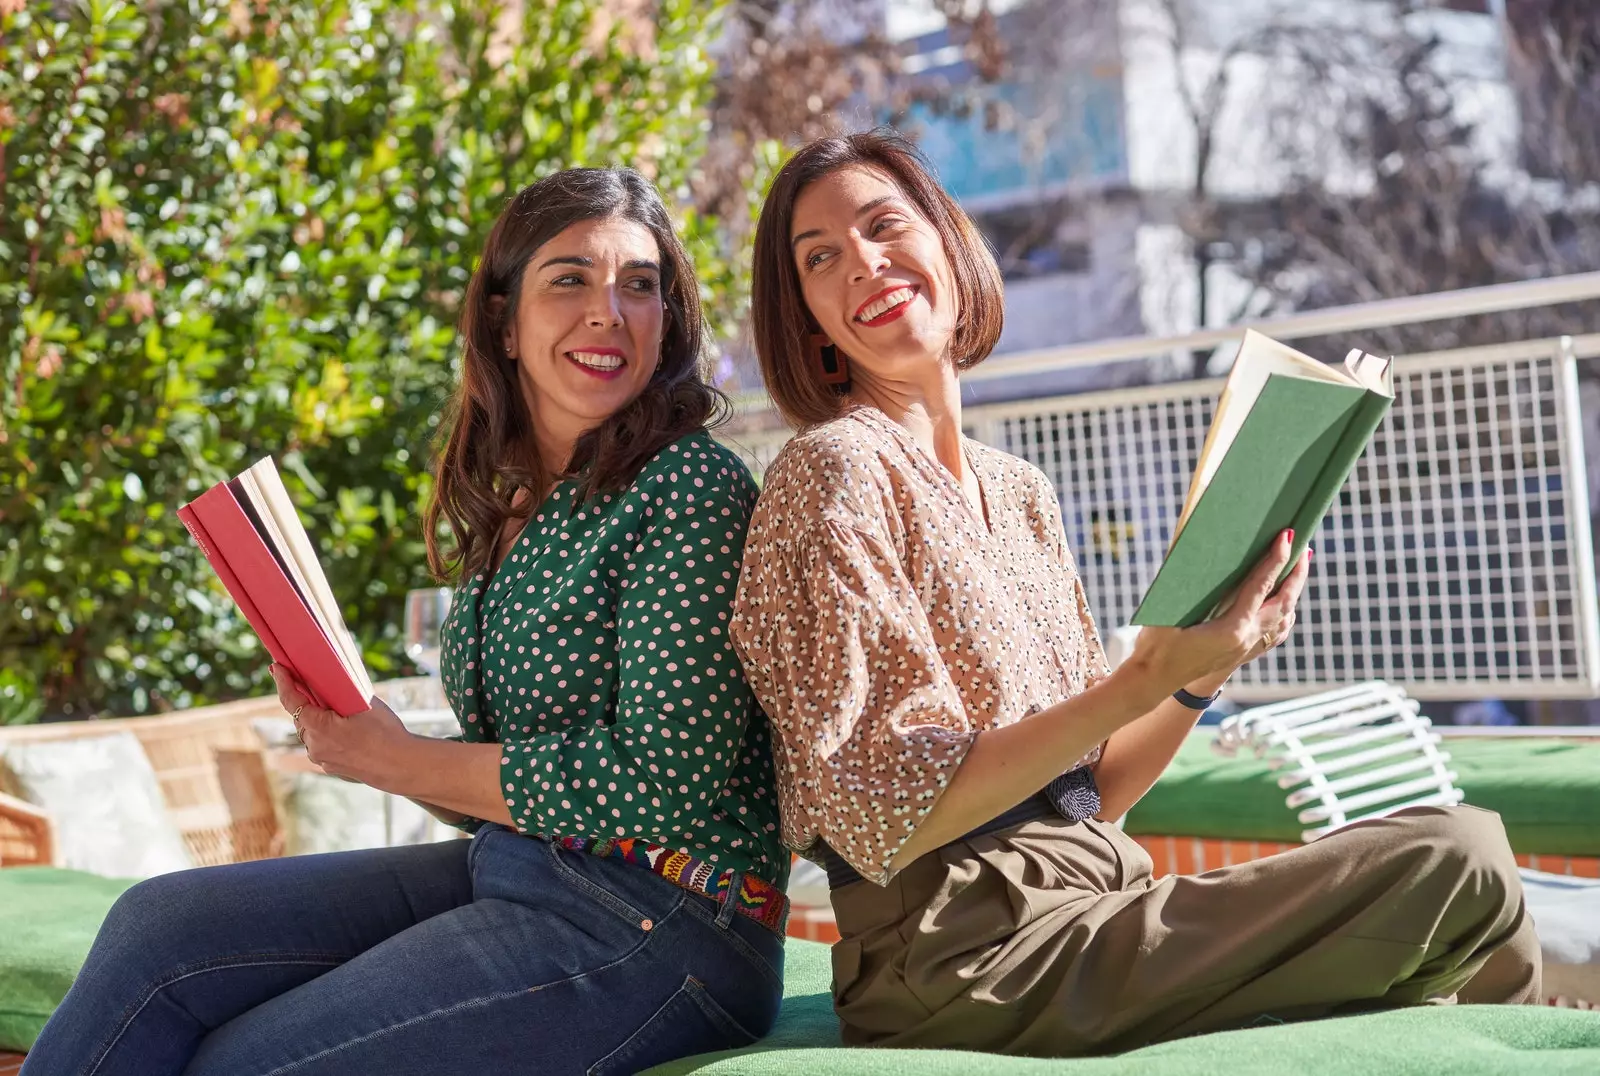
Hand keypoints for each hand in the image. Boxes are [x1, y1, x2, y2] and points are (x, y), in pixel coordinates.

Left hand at [269, 665, 415, 790]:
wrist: (400, 765)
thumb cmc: (385, 732)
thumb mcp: (364, 704)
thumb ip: (341, 694)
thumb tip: (331, 682)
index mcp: (319, 727)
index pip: (291, 701)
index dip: (283, 682)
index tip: (277, 667)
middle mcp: (314, 745)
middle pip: (301, 717)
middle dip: (303, 701)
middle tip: (307, 683)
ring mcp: (321, 759)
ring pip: (311, 732)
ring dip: (316, 719)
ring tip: (333, 709)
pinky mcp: (331, 767)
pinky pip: (322, 745)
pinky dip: (326, 733)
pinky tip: (343, 729)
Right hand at [1127, 528, 1311, 695]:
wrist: (1153, 680)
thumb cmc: (1156, 644)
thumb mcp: (1168, 609)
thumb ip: (1185, 579)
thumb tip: (1195, 543)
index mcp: (1231, 628)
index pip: (1261, 586)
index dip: (1275, 558)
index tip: (1286, 535)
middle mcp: (1245, 639)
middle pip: (1283, 602)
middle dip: (1296, 573)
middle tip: (1303, 547)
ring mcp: (1246, 648)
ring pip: (1283, 618)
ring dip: (1293, 592)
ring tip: (1298, 569)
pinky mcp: (1242, 654)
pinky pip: (1274, 633)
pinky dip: (1285, 615)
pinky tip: (1286, 607)